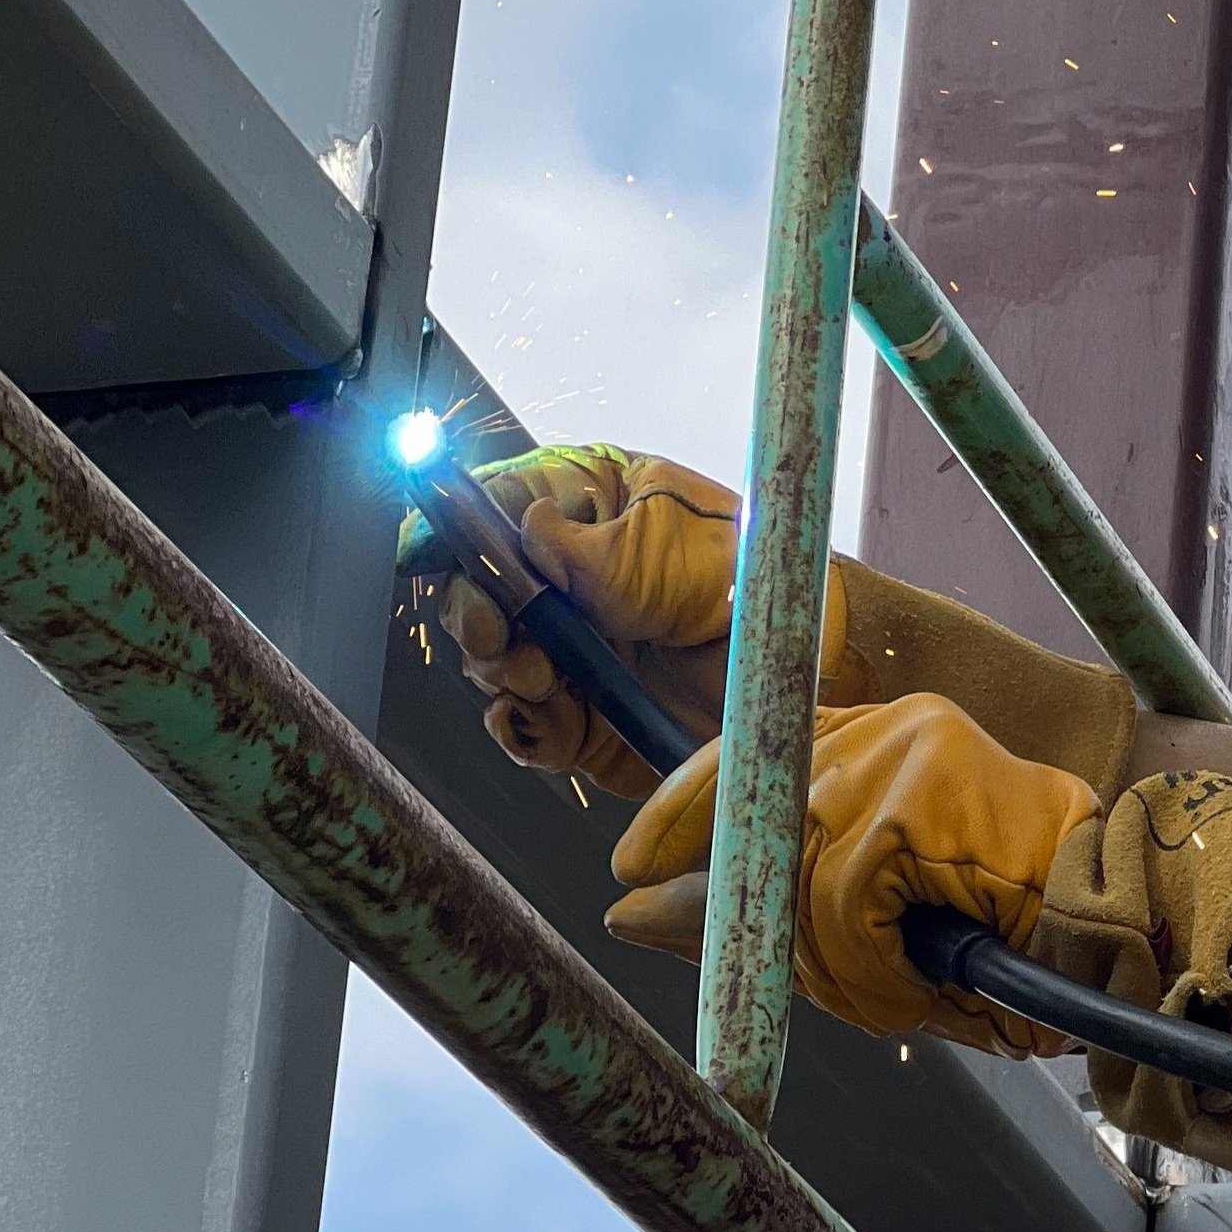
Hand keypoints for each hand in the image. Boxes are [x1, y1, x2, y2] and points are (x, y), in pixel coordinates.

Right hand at [397, 445, 846, 795]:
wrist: (803, 661)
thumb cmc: (748, 578)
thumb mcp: (663, 542)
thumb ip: (584, 546)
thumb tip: (521, 533)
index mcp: (585, 505)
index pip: (494, 505)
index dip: (452, 527)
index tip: (429, 549)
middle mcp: (565, 576)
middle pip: (474, 590)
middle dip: (477, 614)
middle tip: (503, 635)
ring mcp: (571, 645)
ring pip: (490, 662)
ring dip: (504, 671)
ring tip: (549, 679)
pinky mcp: (581, 714)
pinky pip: (522, 726)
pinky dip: (525, 726)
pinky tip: (555, 719)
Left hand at [603, 692, 1099, 1055]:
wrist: (1123, 938)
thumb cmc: (1009, 941)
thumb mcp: (864, 928)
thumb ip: (761, 910)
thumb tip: (628, 912)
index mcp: (880, 742)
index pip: (751, 749)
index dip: (681, 808)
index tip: (625, 864)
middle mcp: (887, 726)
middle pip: (756, 805)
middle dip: (741, 904)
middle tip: (756, 957)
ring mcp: (906, 747)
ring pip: (796, 862)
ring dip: (829, 954)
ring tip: (891, 993)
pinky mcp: (924, 790)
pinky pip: (842, 892)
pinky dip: (865, 959)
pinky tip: (913, 985)